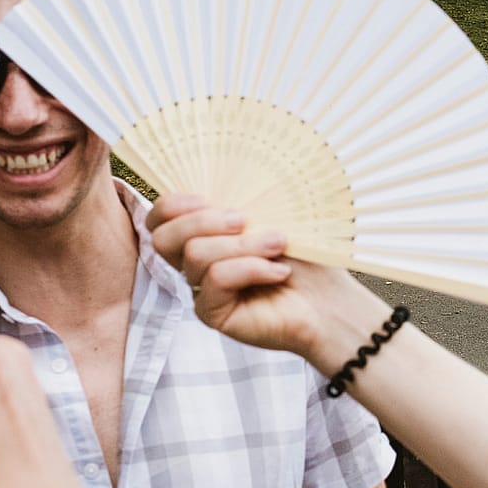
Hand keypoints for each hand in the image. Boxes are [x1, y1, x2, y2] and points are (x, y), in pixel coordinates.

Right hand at [146, 195, 389, 374]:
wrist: (329, 299)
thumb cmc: (304, 256)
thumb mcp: (273, 215)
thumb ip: (241, 199)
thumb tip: (224, 173)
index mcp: (204, 234)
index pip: (158, 220)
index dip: (171, 205)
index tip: (207, 197)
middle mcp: (195, 263)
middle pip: (163, 238)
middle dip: (203, 221)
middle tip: (245, 221)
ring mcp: (202, 289)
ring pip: (195, 256)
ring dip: (242, 245)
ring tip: (278, 246)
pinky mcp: (213, 313)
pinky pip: (216, 280)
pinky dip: (250, 269)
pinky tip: (278, 272)